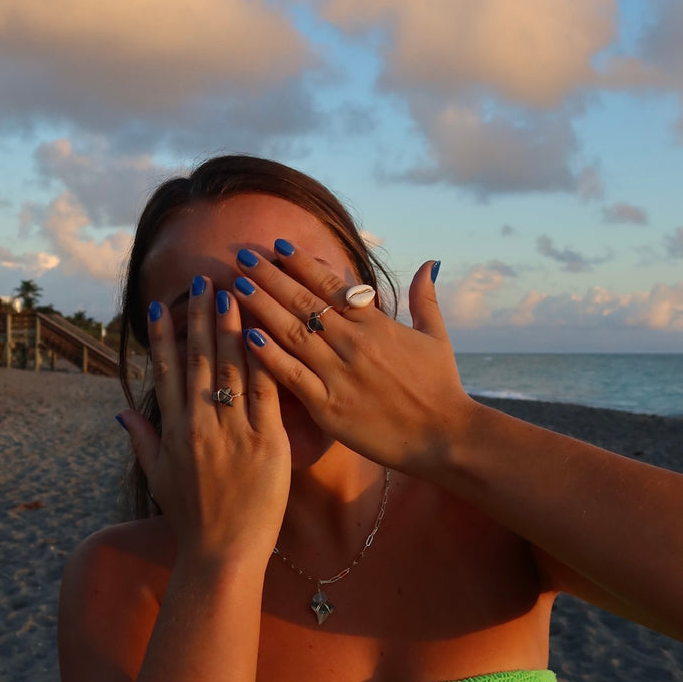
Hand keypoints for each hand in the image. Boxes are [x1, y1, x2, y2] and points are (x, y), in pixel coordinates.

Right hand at [118, 279, 290, 569]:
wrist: (222, 555)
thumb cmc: (192, 520)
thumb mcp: (158, 478)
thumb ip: (142, 441)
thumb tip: (119, 413)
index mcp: (174, 430)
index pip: (166, 372)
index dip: (163, 336)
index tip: (161, 305)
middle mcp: (200, 424)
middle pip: (200, 359)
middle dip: (202, 317)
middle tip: (205, 280)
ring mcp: (233, 432)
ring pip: (232, 368)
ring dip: (232, 326)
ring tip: (234, 291)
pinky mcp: (267, 443)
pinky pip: (267, 393)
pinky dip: (266, 360)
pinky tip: (267, 332)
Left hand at [231, 245, 472, 475]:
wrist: (446, 436)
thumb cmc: (441, 387)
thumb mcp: (436, 336)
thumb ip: (424, 299)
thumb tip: (428, 263)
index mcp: (376, 324)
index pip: (331, 285)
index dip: (302, 263)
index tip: (278, 245)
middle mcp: (354, 343)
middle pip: (303, 302)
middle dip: (270, 277)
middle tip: (243, 256)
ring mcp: (340, 375)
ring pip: (292, 333)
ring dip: (262, 307)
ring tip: (236, 287)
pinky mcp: (330, 408)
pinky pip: (293, 377)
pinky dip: (269, 356)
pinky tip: (247, 337)